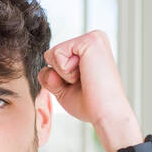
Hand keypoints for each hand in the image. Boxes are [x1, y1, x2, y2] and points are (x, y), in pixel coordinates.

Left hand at [38, 30, 142, 151]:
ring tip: (86, 79)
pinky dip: (65, 71)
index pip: (57, 58)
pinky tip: (85, 75)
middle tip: (84, 83)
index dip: (61, 78)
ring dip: (63, 74)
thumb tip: (45, 69)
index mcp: (90, 49)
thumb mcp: (64, 90)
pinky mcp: (90, 40)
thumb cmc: (90, 105)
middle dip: (60, 75)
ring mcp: (93, 37)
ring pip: (53, 53)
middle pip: (52, 54)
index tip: (83, 85)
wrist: (106, 114)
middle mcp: (93, 39)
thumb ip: (50, 77)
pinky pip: (56, 53)